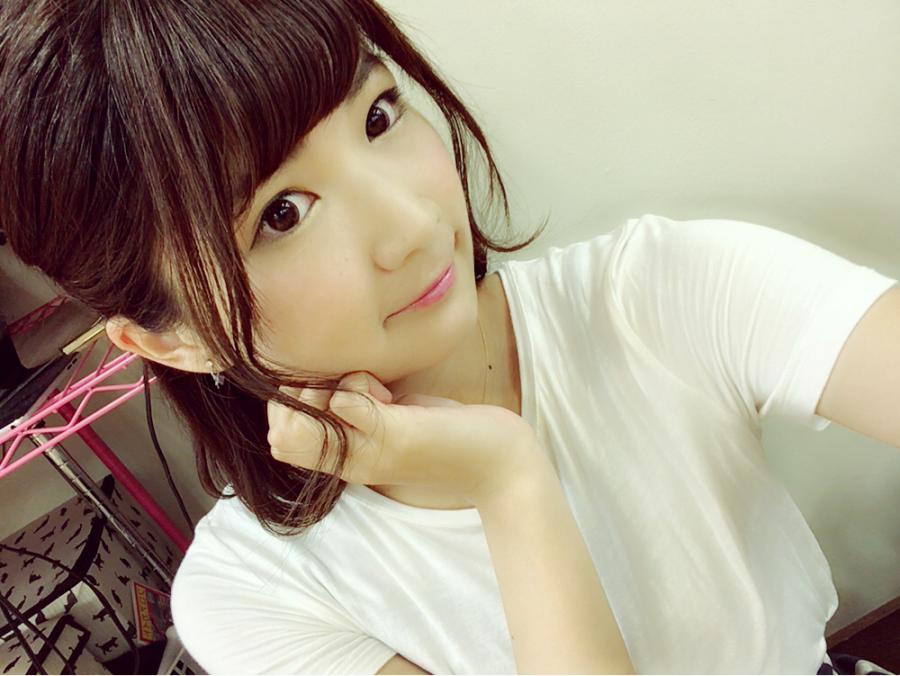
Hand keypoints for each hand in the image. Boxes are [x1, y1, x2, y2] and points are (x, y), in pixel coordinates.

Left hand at [266, 371, 539, 504]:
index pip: (284, 436)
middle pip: (298, 413)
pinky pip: (358, 390)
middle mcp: (351, 445)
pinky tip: (391, 393)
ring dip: (345, 383)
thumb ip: (364, 418)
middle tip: (350, 389)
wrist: (502, 456)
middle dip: (316, 390)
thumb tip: (329, 397)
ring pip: (328, 395)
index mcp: (347, 460)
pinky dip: (367, 383)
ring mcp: (369, 428)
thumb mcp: (405, 434)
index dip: (293, 409)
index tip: (326, 393)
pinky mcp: (389, 412)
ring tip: (377, 392)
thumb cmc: (458, 450)